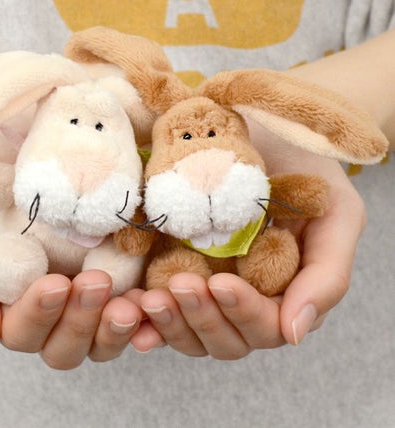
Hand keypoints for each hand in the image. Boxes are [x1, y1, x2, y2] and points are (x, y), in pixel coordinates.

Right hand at [0, 128, 157, 368]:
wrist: (27, 129)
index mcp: (13, 296)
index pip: (23, 332)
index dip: (38, 317)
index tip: (54, 283)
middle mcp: (54, 301)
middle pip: (66, 346)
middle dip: (80, 322)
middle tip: (95, 282)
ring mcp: (93, 290)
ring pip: (105, 340)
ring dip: (117, 330)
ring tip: (131, 304)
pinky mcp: (128, 270)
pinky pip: (144, 310)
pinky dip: (152, 318)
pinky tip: (156, 303)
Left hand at [134, 120, 363, 355]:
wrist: (265, 127)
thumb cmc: (307, 169)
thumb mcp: (336, 214)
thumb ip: (327, 275)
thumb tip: (295, 333)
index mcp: (283, 291)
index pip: (266, 327)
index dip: (244, 313)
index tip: (221, 282)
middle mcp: (244, 295)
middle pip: (225, 339)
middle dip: (202, 316)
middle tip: (180, 285)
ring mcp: (207, 285)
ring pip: (189, 332)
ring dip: (169, 322)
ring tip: (149, 299)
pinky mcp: (174, 267)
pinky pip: (158, 308)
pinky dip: (143, 319)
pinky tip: (130, 311)